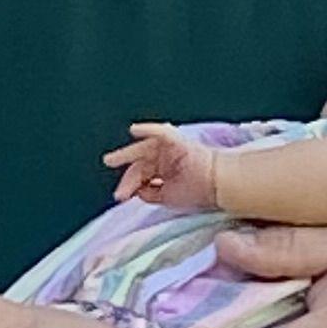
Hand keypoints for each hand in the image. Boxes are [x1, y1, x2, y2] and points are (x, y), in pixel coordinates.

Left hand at [103, 123, 218, 211]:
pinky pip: (160, 133)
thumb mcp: (168, 198)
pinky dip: (148, 129)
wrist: (218, 186)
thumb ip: (151, 194)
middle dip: (126, 172)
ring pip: (145, 149)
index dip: (131, 185)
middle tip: (108, 168)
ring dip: (127, 154)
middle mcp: (167, 160)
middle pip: (141, 163)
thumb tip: (136, 191)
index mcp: (167, 173)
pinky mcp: (178, 142)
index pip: (143, 176)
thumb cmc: (200, 193)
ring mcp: (172, 150)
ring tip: (110, 160)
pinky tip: (134, 130)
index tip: (120, 197)